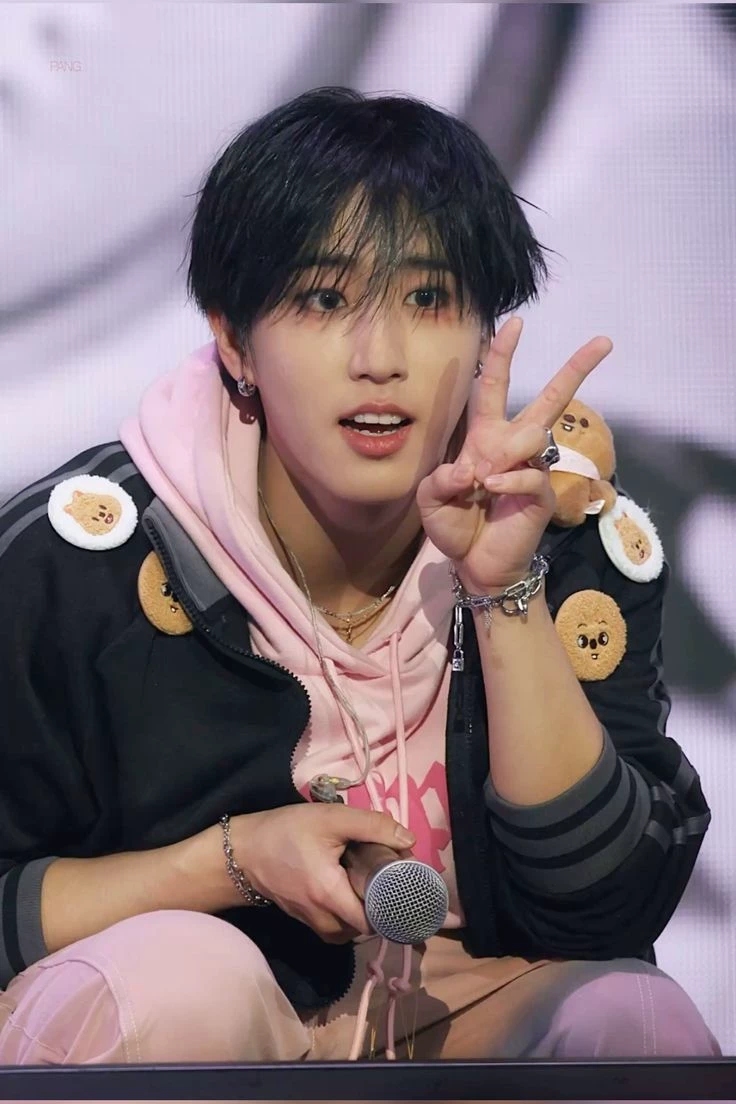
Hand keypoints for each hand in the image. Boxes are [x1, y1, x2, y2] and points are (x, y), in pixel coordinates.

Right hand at [225, 804, 414, 943]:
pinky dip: (346, 916)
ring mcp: (310, 921)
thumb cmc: (287, 831)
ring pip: (348, 932)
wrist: (242, 851)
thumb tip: (409, 842)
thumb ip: (373, 826)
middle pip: (363, 929)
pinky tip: (349, 892)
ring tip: (369, 888)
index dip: (392, 908)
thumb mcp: (331, 818)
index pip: (372, 921)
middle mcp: (321, 917)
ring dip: (362, 915)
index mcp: (330, 894)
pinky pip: (333, 927)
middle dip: (379, 909)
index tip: (402, 888)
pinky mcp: (303, 918)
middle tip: (388, 882)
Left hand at [416, 317, 612, 590]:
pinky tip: (494, 490)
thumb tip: (471, 469)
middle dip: (575, 369)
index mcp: (484, 438)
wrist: (477, 566)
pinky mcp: (543, 492)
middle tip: (603, 341)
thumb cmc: (456, 527)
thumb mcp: (430, 500)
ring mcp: (532, 468)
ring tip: (483, 483)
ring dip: (502, 455)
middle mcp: (512, 446)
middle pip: (549, 399)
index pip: (493, 388)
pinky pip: (530, 472)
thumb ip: (439, 479)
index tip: (514, 323)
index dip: (502, 355)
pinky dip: (508, 480)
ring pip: (532, 434)